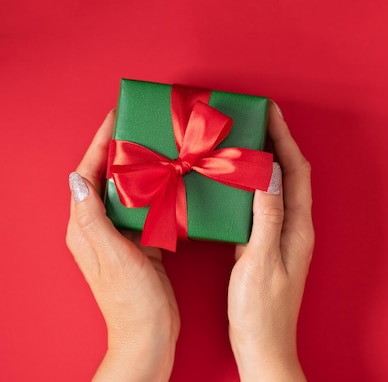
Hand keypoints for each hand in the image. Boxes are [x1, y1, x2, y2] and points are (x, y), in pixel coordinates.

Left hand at [66, 110, 179, 381]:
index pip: (87, 176)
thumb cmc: (130, 298)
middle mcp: (99, 230)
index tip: (114, 119)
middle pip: (106, 180)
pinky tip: (172, 184)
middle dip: (120, 151)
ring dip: (140, 170)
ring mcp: (121, 238)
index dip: (98, 146)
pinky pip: (147, 210)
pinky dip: (157, 193)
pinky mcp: (142, 246)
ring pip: (129, 193)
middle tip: (140, 128)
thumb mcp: (111, 254)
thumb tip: (77, 178)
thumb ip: (92, 217)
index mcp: (85, 229)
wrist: (150, 333)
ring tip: (158, 148)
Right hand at [228, 102, 313, 380]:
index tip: (270, 111)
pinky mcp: (268, 247)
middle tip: (257, 118)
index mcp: (298, 228)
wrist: (263, 347)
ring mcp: (283, 237)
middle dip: (278, 141)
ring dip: (267, 160)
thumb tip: (270, 174)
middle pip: (292, 174)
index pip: (297, 171)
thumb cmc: (262, 311)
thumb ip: (267, 217)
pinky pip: (265, 204)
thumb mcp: (260, 261)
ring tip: (247, 140)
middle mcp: (295, 229)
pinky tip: (237, 182)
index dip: (285, 138)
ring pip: (279, 187)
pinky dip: (254, 185)